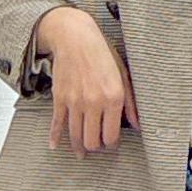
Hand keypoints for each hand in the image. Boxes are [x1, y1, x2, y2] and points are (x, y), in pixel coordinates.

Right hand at [37, 7, 141, 157]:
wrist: (75, 37)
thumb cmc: (102, 53)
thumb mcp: (123, 75)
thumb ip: (131, 102)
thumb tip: (137, 125)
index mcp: (113, 98)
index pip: (111, 135)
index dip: (111, 145)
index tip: (110, 144)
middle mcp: (94, 102)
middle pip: (92, 140)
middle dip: (95, 148)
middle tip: (97, 147)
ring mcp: (75, 102)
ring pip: (76, 136)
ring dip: (78, 147)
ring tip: (81, 153)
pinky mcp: (60, 98)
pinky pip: (57, 123)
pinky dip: (55, 136)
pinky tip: (54, 146)